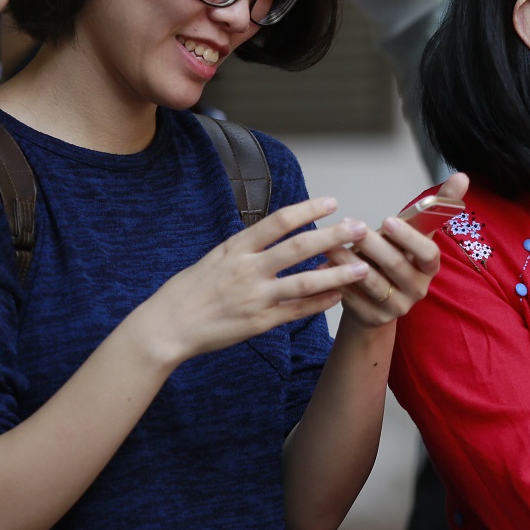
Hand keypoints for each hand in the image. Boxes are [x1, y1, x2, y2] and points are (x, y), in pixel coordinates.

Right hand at [137, 196, 373, 363]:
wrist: (166, 328)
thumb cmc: (189, 290)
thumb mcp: (216, 257)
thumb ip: (247, 246)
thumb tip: (276, 230)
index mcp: (235, 248)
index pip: (278, 222)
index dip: (307, 209)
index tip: (332, 202)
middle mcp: (247, 270)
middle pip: (298, 248)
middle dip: (333, 236)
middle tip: (360, 228)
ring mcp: (255, 298)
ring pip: (304, 283)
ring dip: (337, 274)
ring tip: (363, 267)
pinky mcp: (259, 323)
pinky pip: (296, 312)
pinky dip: (320, 303)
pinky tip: (339, 296)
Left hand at [329, 173, 469, 327]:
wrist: (378, 298)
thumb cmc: (395, 255)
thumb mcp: (412, 233)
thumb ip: (435, 207)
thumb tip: (464, 175)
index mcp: (430, 267)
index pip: (428, 254)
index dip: (409, 238)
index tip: (388, 220)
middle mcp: (418, 289)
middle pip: (396, 265)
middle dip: (372, 244)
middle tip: (349, 226)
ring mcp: (397, 307)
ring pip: (371, 281)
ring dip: (348, 261)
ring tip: (329, 244)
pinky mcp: (374, 318)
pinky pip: (354, 299)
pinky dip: (337, 281)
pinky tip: (323, 265)